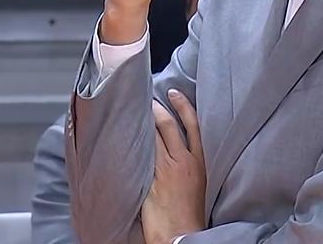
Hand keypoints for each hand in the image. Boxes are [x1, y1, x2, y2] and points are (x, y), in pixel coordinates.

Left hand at [142, 89, 205, 243]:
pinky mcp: (150, 180)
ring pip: (151, 135)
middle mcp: (183, 162)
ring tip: (132, 110)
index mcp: (199, 162)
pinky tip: (123, 133)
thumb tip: (176, 148)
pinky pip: (140, 153)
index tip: (174, 93)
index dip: (183, 105)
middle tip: (146, 97)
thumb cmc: (190, 215)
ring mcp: (165, 170)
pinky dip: (131, 140)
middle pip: (168, 124)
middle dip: (156, 107)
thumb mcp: (199, 183)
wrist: (182, 235)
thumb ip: (189, 164)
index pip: (193, 124)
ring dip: (141, 120)